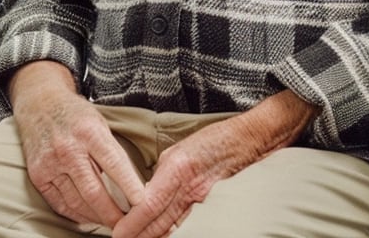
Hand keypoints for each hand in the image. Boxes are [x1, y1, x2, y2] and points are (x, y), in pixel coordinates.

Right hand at [10, 62, 145, 228]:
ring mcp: (50, 164)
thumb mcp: (100, 123)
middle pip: (94, 191)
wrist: (39, 103)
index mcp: (89, 132)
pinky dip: (76, 215)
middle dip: (113, 214)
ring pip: (77, 203)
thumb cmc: (76, 115)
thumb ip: (113, 152)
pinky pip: (59, 204)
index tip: (143, 204)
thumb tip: (132, 186)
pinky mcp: (38, 175)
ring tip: (111, 223)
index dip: (130, 187)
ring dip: (96, 218)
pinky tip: (89, 218)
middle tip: (128, 224)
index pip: (114, 165)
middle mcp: (68, 149)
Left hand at [111, 91, 315, 237]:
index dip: (133, 223)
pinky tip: (165, 237)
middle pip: (160, 222)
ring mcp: (205, 200)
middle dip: (140, 235)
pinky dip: (175, 233)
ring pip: (175, 228)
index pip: (150, 204)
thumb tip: (145, 194)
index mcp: (178, 169)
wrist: (251, 140)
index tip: (118, 233)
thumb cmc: (214, 140)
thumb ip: (161, 174)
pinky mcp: (214, 205)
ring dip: (156, 237)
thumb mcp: (178, 150)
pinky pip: (191, 225)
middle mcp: (191, 189)